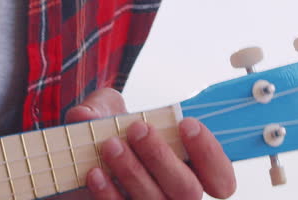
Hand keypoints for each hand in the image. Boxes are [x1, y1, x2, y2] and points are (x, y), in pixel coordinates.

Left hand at [66, 88, 235, 198]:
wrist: (75, 163)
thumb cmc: (108, 137)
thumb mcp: (110, 112)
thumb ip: (102, 106)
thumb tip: (85, 116)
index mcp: (192, 170)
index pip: (221, 179)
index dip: (210, 154)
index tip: (187, 123)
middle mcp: (177, 197)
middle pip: (188, 191)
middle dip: (163, 156)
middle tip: (138, 128)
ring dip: (133, 172)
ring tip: (111, 145)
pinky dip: (108, 193)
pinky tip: (95, 172)